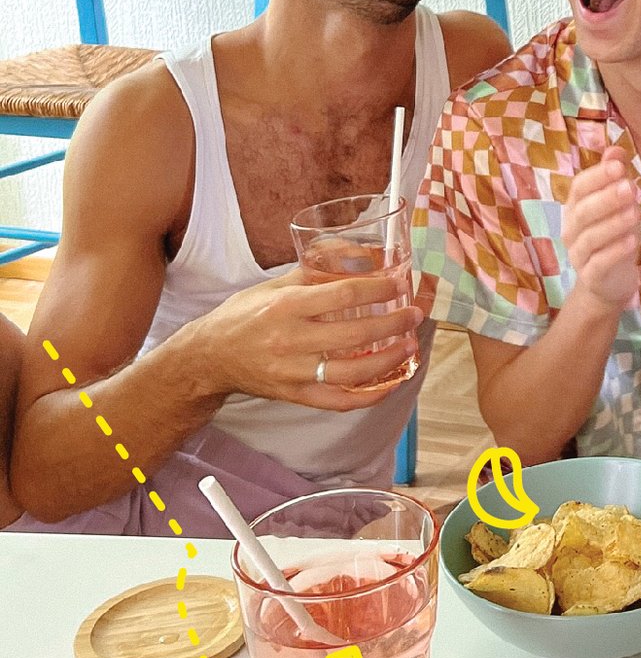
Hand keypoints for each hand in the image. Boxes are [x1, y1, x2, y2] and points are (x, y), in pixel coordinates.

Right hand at [195, 268, 421, 407]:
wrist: (209, 357)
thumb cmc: (243, 316)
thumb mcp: (274, 286)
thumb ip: (313, 274)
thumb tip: (355, 256)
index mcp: (286, 306)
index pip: (343, 295)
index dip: (378, 289)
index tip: (398, 284)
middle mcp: (291, 340)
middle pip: (355, 334)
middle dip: (393, 323)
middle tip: (414, 314)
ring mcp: (293, 372)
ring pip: (352, 372)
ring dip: (389, 360)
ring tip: (409, 346)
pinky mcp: (295, 395)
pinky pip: (339, 401)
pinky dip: (368, 396)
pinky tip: (389, 383)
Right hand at [563, 146, 640, 310]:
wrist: (609, 283)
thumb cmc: (613, 237)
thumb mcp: (618, 206)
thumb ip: (614, 179)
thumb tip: (616, 149)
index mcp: (575, 208)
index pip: (579, 188)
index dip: (598, 177)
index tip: (619, 167)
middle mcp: (571, 230)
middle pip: (582, 212)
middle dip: (606, 198)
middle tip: (629, 187)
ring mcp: (578, 255)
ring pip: (589, 238)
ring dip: (613, 224)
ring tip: (635, 214)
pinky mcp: (591, 277)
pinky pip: (598, 264)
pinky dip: (614, 252)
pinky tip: (632, 241)